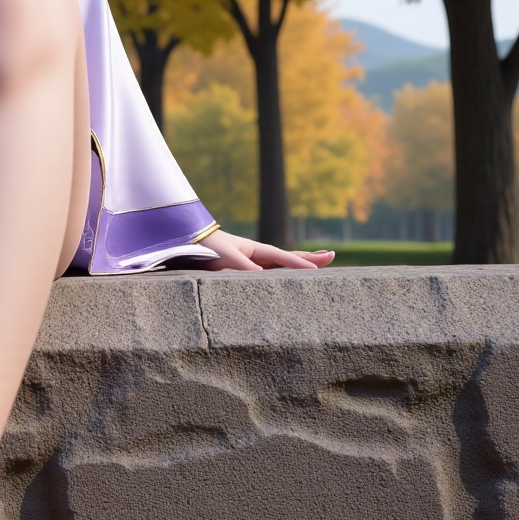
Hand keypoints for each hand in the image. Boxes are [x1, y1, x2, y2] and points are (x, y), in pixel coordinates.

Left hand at [201, 231, 335, 272]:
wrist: (187, 241)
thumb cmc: (206, 249)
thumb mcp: (226, 259)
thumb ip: (245, 268)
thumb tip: (264, 278)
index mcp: (254, 249)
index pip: (282, 257)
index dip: (299, 264)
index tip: (317, 270)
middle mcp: (256, 254)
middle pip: (288, 257)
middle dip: (309, 257)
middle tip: (331, 256)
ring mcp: (250, 261)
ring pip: (280, 264)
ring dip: (298, 264)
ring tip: (317, 264)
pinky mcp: (242, 269)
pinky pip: (268, 272)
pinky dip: (282, 273)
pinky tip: (285, 277)